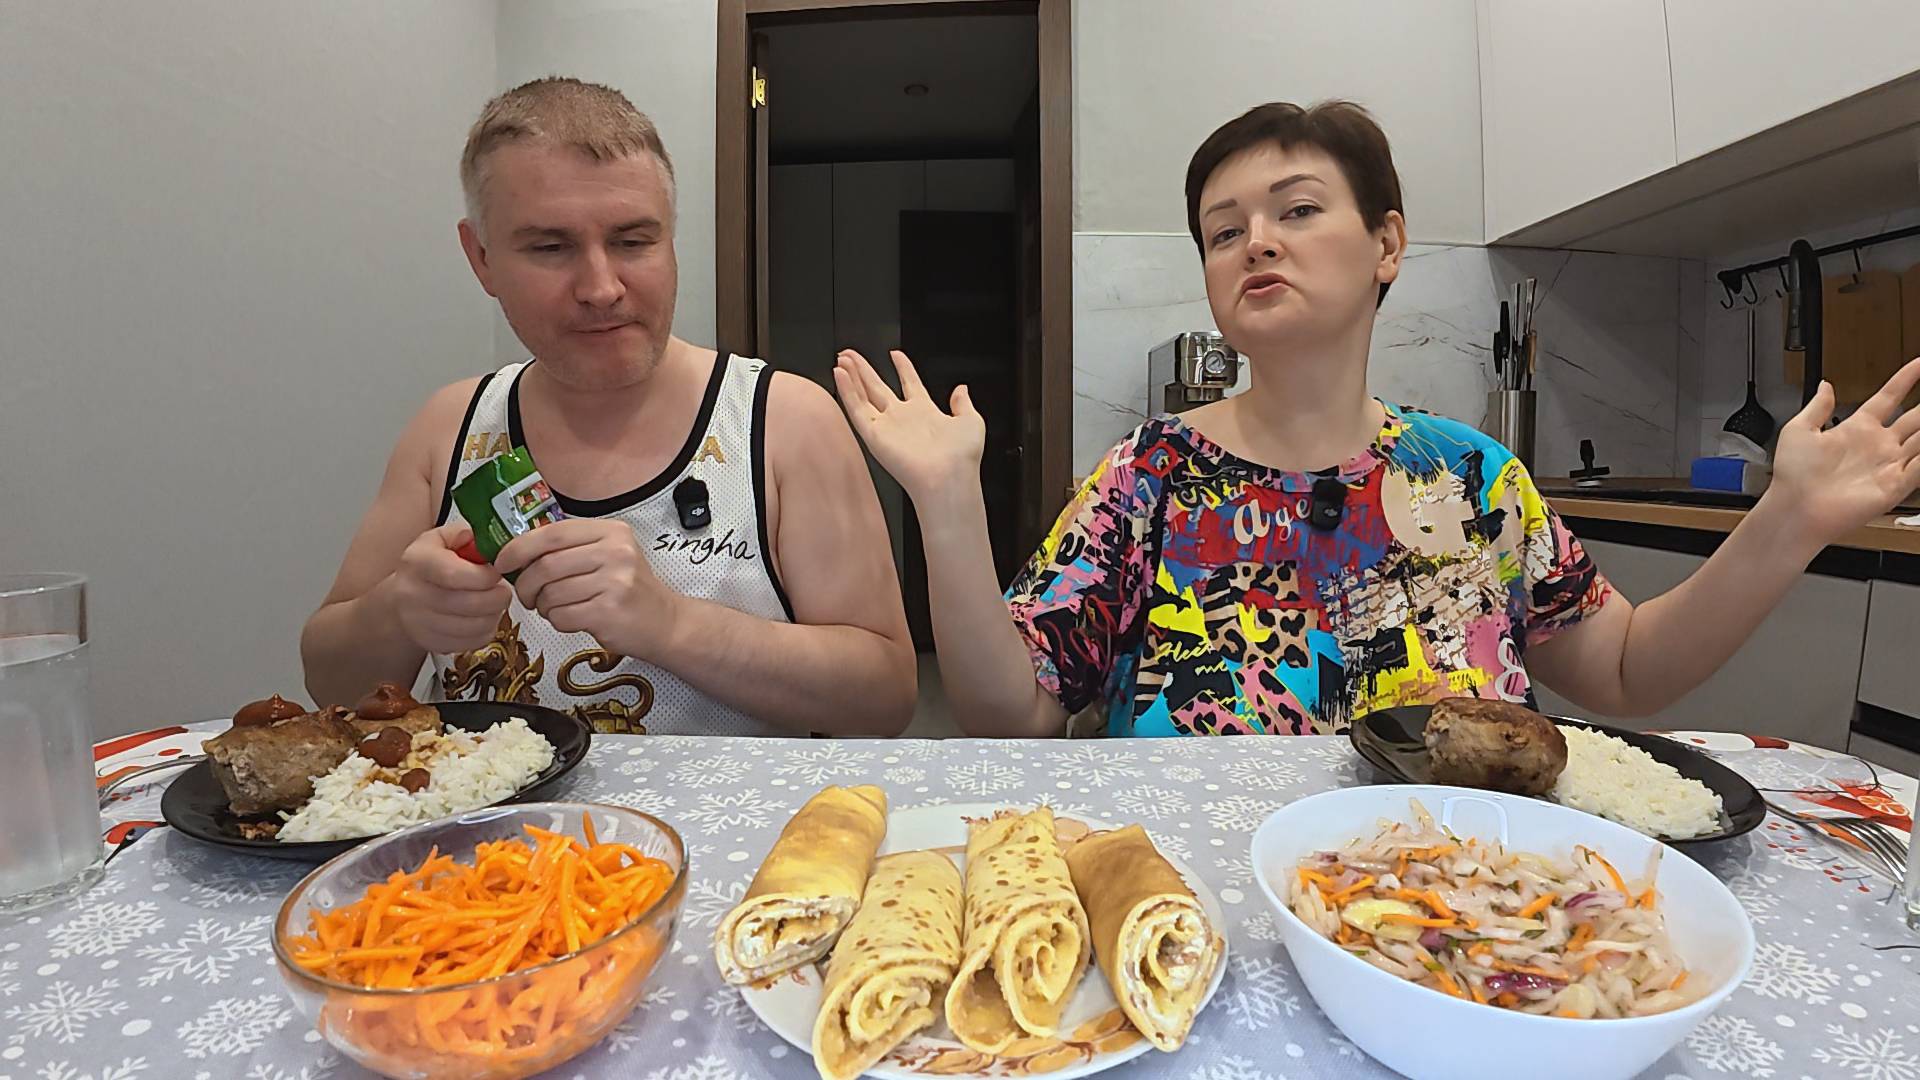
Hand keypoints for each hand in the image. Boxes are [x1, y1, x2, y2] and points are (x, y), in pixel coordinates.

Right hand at [390, 524, 512, 652]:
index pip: (453, 574)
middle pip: (468, 604)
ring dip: (494, 615)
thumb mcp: (441, 539)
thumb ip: (465, 534)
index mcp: (416, 562)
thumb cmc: (428, 565)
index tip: (497, 572)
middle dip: (497, 597)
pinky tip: (483, 618)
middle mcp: (412, 594)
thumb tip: (486, 541)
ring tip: (494, 603)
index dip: (484, 576)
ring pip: (473, 626)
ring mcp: (418, 623)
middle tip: (504, 590)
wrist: (402, 597)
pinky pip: (470, 643)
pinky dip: (485, 631)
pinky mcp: (430, 643)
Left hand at [494, 518, 673, 656]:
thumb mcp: (608, 555)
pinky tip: (570, 619)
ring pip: (551, 593)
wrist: (665, 622)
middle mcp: (615, 553)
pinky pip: (562, 615)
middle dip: (526, 584)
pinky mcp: (609, 611)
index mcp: (611, 532)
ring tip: (554, 608)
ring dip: (543, 606)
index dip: (519, 548)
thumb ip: (571, 548)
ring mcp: (614, 582)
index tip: (503, 562)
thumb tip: (516, 551)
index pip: (552, 533)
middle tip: (527, 596)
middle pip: (546, 565)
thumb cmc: (628, 590)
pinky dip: (557, 621)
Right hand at [833, 349, 985, 502]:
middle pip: (878, 387)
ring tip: (842, 358)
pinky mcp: (874, 436)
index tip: (895, 354)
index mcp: (926, 413)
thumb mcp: (971, 421)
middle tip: (851, 354)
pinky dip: (846, 390)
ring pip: (863, 396)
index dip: (903, 367)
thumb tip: (962, 389)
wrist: (949, 477)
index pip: (910, 383)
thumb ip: (963, 404)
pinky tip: (839, 374)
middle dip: (864, 370)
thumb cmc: (962, 457)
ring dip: (852, 376)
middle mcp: (903, 419)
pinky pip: (856, 409)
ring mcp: (887, 426)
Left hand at [1766, 358, 1919, 543]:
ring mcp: (1888, 465)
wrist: (1794, 508)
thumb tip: (1825, 385)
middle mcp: (1877, 446)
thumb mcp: (1799, 431)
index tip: (1919, 363)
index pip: (1888, 397)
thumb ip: (1817, 407)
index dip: (1905, 379)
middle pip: (1915, 418)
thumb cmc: (1792, 476)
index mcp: (1856, 429)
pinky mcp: (1895, 486)